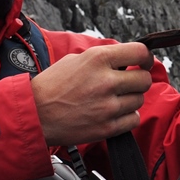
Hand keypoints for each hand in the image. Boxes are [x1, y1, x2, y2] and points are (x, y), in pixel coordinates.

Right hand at [31, 42, 153, 145]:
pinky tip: (113, 113)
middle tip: (127, 84)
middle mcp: (106, 81)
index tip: (143, 62)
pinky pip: (133, 119)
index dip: (145, 58)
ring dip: (130, 100)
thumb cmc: (51, 86)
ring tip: (113, 100)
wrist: (34, 113)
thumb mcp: (75, 60)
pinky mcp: (107, 127)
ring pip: (139, 100)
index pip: (140, 52)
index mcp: (98, 59)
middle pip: (144, 80)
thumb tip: (124, 61)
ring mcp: (108, 106)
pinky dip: (127, 117)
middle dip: (138, 81)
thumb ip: (102, 59)